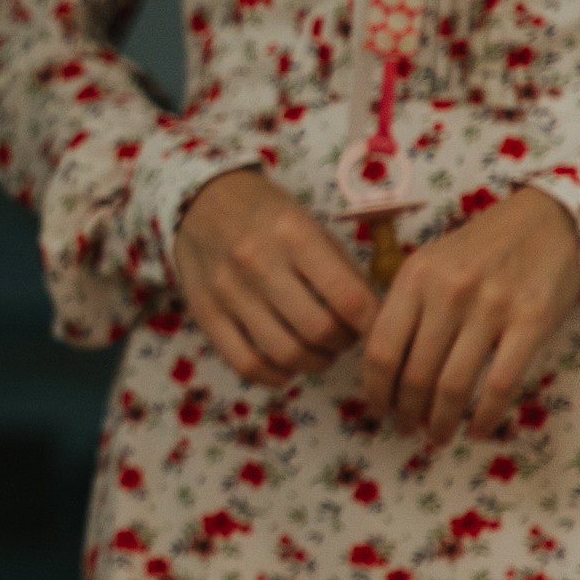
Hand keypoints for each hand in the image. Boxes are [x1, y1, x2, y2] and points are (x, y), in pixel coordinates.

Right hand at [175, 170, 378, 384]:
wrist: (201, 204)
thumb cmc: (268, 216)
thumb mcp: (311, 225)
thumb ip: (340, 269)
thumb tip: (371, 317)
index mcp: (294, 234)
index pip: (348, 297)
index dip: (372, 323)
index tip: (378, 326)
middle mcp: (258, 263)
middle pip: (318, 330)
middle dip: (344, 343)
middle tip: (346, 337)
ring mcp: (228, 292)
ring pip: (284, 353)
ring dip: (314, 362)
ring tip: (320, 352)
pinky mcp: (206, 314)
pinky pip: (245, 364)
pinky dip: (275, 376)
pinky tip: (287, 367)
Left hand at [361, 186, 579, 442]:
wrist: (541, 219)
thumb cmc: (475, 250)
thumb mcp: (427, 266)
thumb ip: (403, 309)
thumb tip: (378, 369)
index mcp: (413, 279)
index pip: (381, 349)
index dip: (376, 390)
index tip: (378, 409)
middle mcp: (448, 293)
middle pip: (414, 373)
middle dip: (406, 411)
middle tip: (406, 428)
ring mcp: (491, 307)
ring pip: (453, 384)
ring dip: (440, 420)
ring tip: (437, 436)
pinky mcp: (531, 321)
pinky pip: (500, 383)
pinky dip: (485, 416)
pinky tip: (478, 430)